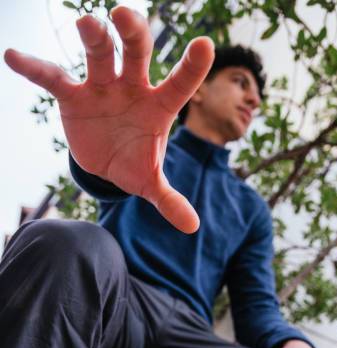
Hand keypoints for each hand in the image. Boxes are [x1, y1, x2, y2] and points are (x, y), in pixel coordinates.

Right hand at [4, 6, 213, 232]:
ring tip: (88, 23)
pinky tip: (13, 57)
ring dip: (94, 37)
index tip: (205, 44)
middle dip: (133, 33)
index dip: (193, 66)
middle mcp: (132, 87)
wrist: (104, 163)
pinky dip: (35, 68)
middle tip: (124, 16)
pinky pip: (53, 77)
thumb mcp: (150, 183)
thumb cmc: (135, 163)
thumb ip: (169, 200)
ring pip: (99, 54)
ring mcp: (102, 87)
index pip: (179, 83)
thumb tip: (192, 227)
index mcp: (158, 106)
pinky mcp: (73, 96)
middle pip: (136, 52)